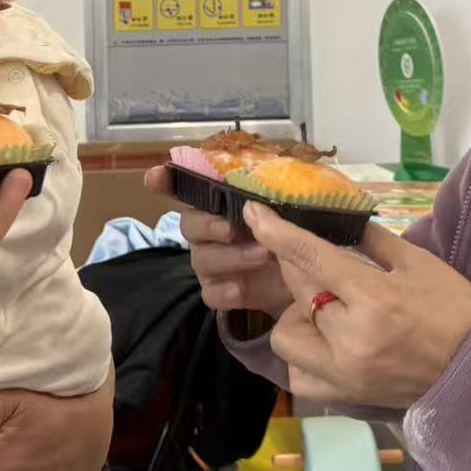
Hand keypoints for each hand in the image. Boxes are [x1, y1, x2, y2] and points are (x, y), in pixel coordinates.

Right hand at [144, 164, 289, 316]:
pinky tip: (240, 290)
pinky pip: (209, 292)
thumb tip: (252, 205)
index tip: (155, 177)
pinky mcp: (222, 292)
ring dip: (228, 256)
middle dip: (207, 225)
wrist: (315, 281)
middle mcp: (212, 229)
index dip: (168, 180)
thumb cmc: (301, 234)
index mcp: (226, 202)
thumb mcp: (294, 211)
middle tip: (232, 229)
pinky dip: (223, 291)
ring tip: (262, 256)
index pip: (189, 185)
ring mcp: (214, 262)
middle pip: (189, 223)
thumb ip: (274, 201)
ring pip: (200, 258)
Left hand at [244, 201, 470, 410]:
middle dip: (298, 270)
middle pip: (297, 293)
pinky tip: (325, 341)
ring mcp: (345, 374)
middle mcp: (352, 338)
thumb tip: (332, 219)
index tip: (254, 214)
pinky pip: (299, 377)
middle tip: (316, 263)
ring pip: (286, 338)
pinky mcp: (345, 397)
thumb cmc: (454, 307)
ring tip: (325, 310)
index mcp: (374, 297)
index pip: (310, 258)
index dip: (277, 233)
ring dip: (297, 316)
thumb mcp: (416, 262)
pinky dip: (303, 356)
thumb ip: (369, 240)